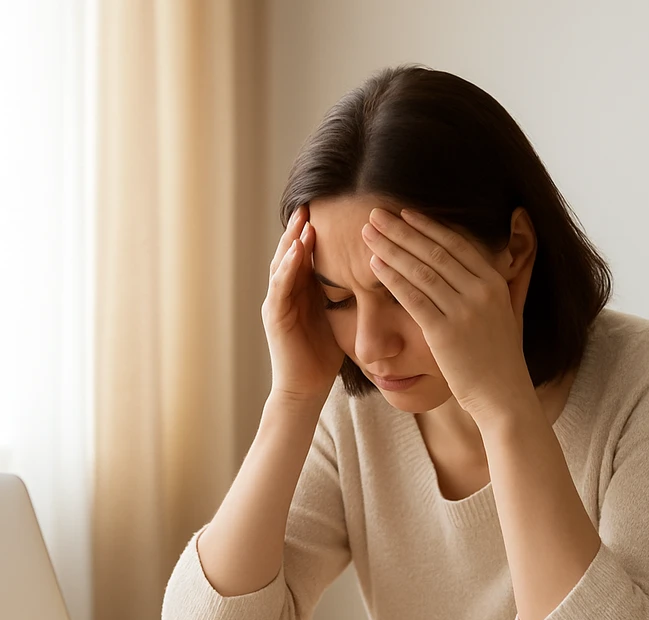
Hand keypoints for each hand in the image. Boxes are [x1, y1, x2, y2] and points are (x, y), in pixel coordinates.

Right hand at [263, 206, 344, 402]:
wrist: (306, 389)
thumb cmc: (323, 357)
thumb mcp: (338, 318)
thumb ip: (345, 296)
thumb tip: (373, 277)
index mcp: (301, 292)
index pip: (307, 255)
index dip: (315, 232)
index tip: (331, 209)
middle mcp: (285, 293)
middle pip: (292, 253)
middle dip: (301, 228)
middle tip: (312, 202)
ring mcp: (277, 304)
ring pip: (283, 265)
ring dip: (293, 241)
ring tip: (304, 219)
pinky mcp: (275, 318)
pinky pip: (280, 287)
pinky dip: (288, 268)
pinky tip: (298, 252)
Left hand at [362, 207, 535, 422]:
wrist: (504, 396)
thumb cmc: (502, 356)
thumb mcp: (513, 310)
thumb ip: (513, 278)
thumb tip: (519, 249)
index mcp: (496, 282)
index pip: (456, 244)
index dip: (427, 226)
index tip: (404, 212)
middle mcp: (481, 292)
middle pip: (434, 252)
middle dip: (401, 230)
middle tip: (375, 213)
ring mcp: (463, 312)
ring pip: (420, 271)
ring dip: (390, 249)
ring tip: (368, 233)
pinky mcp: (444, 333)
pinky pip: (412, 298)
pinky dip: (391, 278)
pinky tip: (374, 265)